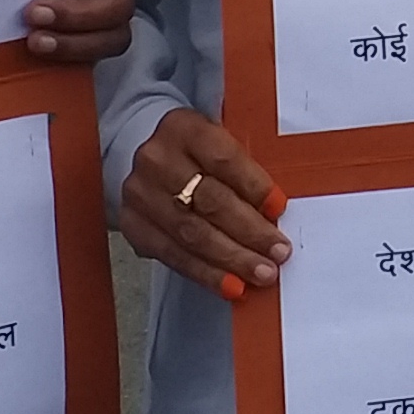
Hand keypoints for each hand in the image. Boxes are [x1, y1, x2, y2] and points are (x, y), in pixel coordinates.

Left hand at [20, 0, 141, 63]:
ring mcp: (107, 15)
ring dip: (75, 42)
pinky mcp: (91, 41)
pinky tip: (43, 55)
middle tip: (36, 13)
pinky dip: (69, 58)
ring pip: (114, 35)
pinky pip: (94, 58)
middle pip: (121, 1)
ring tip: (36, 41)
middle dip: (78, 12)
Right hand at [120, 107, 288, 298]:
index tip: (279, 210)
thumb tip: (275, 213)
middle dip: (249, 232)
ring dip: (231, 259)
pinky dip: (205, 273)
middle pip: (209, 200)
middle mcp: (157, 159)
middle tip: (277, 253)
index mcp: (185, 128)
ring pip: (192, 233)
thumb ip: (244, 170)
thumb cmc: (198, 154)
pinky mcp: (133, 225)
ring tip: (261, 274)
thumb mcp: (219, 143)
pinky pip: (173, 255)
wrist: (148, 160)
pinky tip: (230, 285)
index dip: (254, 186)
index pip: (223, 159)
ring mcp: (140, 193)